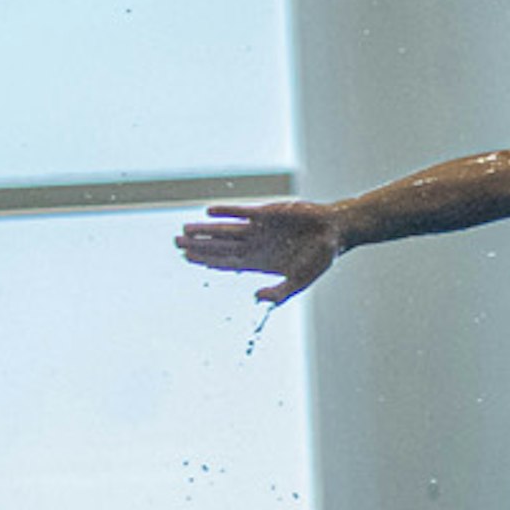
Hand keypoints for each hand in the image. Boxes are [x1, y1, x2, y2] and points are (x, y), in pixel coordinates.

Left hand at [176, 200, 345, 303]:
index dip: (207, 261)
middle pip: (221, 246)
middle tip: (176, 243)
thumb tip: (256, 298)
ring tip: (184, 229)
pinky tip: (209, 211)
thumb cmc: (320, 259)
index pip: (227, 263)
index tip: (188, 258)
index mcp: (261, 263)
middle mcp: (255, 246)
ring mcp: (259, 229)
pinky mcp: (266, 213)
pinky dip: (226, 212)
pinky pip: (241, 212)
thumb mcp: (301, 281)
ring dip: (205, 230)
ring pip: (226, 230)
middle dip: (198, 245)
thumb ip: (279, 292)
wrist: (334, 233)